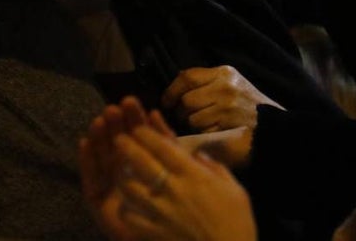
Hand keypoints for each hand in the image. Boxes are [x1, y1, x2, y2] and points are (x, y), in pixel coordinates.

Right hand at [81, 98, 174, 240]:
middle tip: (114, 108)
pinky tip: (84, 142)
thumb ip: (170, 146)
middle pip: (119, 144)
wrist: (174, 239)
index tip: (131, 102)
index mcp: (148, 165)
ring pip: (103, 158)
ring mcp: (112, 188)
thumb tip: (156, 114)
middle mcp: (128, 173)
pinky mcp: (98, 203)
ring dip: (99, 138)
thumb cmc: (182, 213)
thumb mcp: (180, 171)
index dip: (135, 119)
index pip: (140, 137)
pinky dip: (86, 161)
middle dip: (116, 124)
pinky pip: (90, 180)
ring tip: (99, 120)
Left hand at [112, 125, 257, 240]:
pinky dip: (125, 209)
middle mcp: (173, 189)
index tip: (136, 126)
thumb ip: (214, 167)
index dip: (146, 133)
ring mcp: (161, 212)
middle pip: (141, 161)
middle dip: (126, 146)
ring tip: (119, 171)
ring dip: (123, 176)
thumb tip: (196, 154)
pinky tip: (125, 205)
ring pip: (130, 187)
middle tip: (118, 138)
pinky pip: (131, 217)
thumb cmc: (237, 223)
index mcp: (193, 175)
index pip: (162, 146)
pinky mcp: (155, 233)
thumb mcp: (234, 188)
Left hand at [162, 65, 281, 133]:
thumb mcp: (231, 84)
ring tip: (201, 126)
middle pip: (186, 100)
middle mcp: (225, 88)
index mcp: (224, 73)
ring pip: (192, 119)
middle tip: (183, 118)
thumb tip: (174, 87)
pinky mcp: (229, 128)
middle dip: (180, 112)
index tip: (166, 102)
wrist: (276, 128)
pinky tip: (212, 134)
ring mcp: (228, 109)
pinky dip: (203, 136)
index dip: (171, 91)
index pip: (186, 77)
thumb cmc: (249, 106)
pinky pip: (203, 133)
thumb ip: (206, 82)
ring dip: (191, 126)